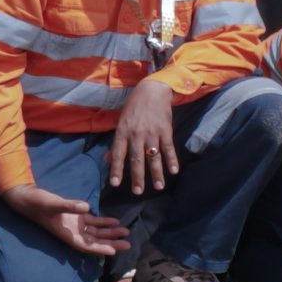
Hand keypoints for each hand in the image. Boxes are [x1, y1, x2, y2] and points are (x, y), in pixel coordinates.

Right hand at [3, 184, 126, 254]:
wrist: (28, 198)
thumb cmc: (39, 203)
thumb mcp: (54, 204)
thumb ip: (70, 206)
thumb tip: (86, 208)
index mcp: (66, 234)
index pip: (85, 245)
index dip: (98, 249)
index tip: (113, 251)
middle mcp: (72, 232)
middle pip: (94, 241)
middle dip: (110, 243)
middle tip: (128, 244)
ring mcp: (74, 225)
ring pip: (96, 232)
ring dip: (110, 233)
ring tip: (126, 232)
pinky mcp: (76, 216)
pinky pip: (92, 222)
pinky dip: (103, 223)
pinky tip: (115, 222)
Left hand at [106, 79, 178, 194]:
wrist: (153, 90)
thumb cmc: (134, 107)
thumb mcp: (121, 122)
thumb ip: (116, 142)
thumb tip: (107, 159)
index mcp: (122, 132)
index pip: (117, 154)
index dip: (116, 169)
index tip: (115, 184)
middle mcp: (136, 134)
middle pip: (136, 159)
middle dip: (137, 177)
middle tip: (138, 192)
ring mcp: (152, 132)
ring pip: (153, 156)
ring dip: (156, 173)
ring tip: (158, 187)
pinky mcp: (165, 130)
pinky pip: (168, 148)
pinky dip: (171, 160)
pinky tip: (173, 171)